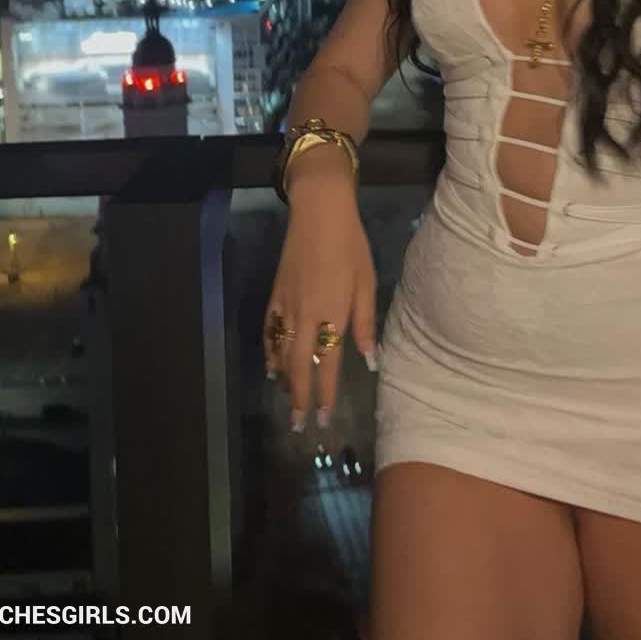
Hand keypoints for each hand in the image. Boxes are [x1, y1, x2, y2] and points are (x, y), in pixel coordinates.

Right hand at [263, 161, 377, 440]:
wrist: (318, 214)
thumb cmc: (350, 246)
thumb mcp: (366, 283)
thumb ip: (366, 323)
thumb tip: (371, 359)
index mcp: (332, 314)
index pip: (327, 364)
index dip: (325, 393)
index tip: (325, 418)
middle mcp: (305, 317)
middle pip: (298, 366)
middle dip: (299, 398)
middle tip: (298, 425)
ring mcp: (286, 307)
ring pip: (281, 353)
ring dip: (285, 381)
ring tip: (290, 402)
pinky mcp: (274, 296)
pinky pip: (269, 333)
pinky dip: (269, 353)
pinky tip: (272, 367)